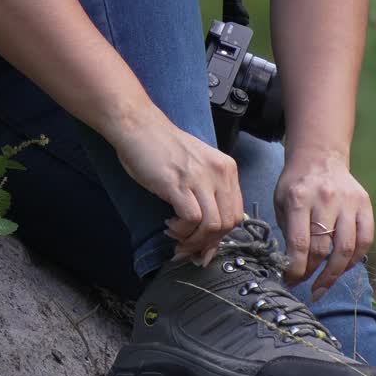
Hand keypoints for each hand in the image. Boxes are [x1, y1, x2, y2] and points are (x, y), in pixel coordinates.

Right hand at [113, 115, 242, 266]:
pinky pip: (192, 220)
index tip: (203, 247)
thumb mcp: (197, 168)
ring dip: (193, 240)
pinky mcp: (179, 184)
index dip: (220, 237)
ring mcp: (200, 178)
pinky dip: (182, 230)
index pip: (236, 214)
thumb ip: (207, 195)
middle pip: (227, 223)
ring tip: (176, 236)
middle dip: (207, 243)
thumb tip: (208, 234)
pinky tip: (170, 225)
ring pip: (212, 225)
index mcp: (227, 169)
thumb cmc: (163, 149)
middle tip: (187, 247)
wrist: (139, 127)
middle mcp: (219, 173)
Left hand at [274, 151, 373, 299]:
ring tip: (322, 286)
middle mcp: (326, 199)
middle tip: (305, 286)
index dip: (295, 269)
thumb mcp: (281, 203)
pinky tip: (343, 269)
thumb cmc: (296, 185)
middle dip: (312, 273)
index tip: (290, 281)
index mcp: (299, 198)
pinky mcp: (364, 204)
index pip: (299, 244)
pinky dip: (355, 260)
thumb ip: (287, 232)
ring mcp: (348, 201)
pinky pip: (365, 240)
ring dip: (334, 274)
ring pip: (346, 248)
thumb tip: (292, 268)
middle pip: (323, 249)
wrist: (320, 157)